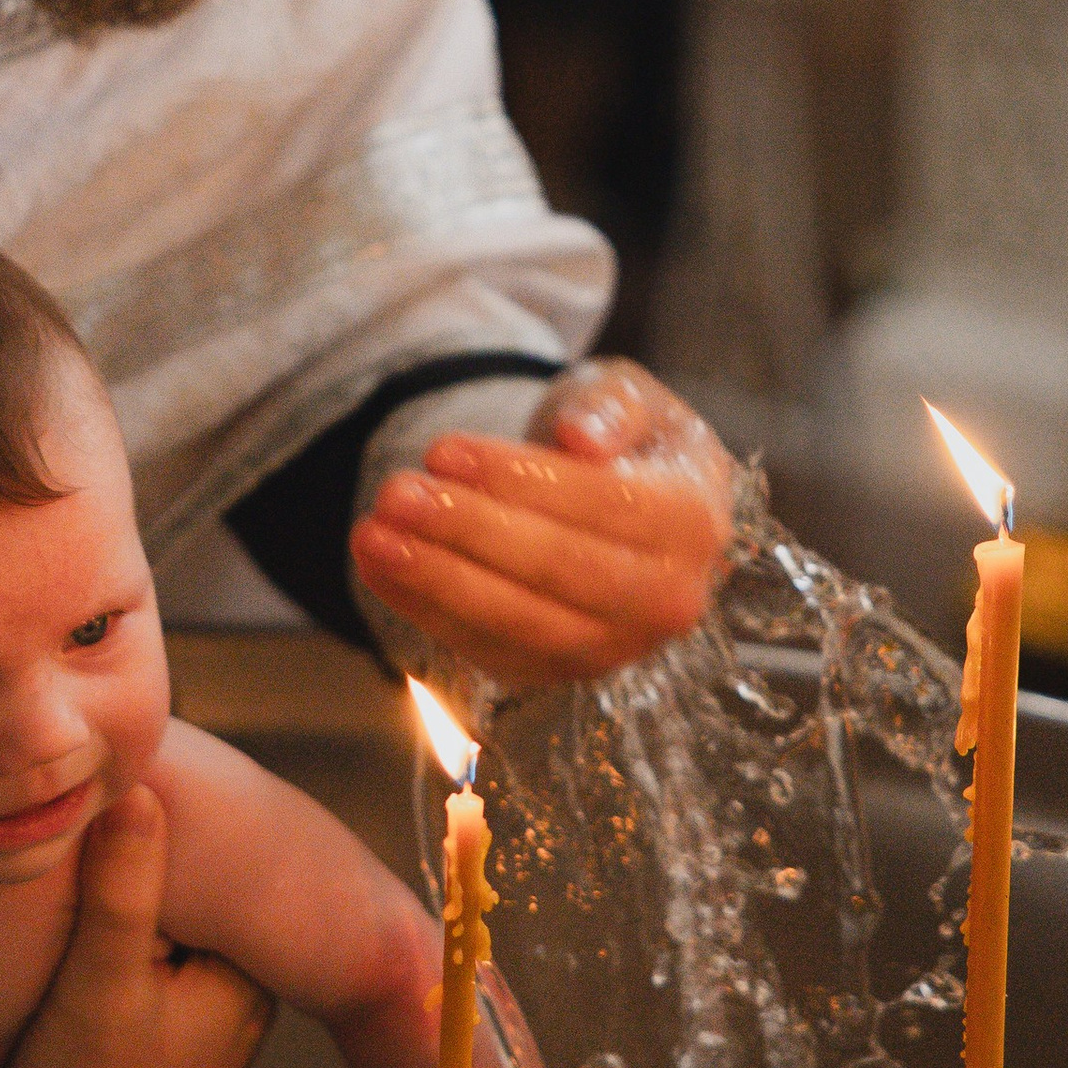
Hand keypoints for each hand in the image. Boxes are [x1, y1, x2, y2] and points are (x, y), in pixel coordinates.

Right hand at [0, 786, 271, 1067]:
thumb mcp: (100, 985)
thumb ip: (122, 891)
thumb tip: (139, 787)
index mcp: (246, 984)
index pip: (228, 876)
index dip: (180, 830)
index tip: (130, 789)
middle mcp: (231, 998)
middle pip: (197, 897)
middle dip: (153, 860)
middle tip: (97, 809)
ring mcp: (191, 1016)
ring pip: (167, 924)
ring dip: (127, 892)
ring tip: (82, 848)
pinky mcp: (148, 1029)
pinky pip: (141, 952)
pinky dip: (113, 927)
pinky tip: (75, 907)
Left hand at [347, 356, 733, 694]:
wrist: (620, 504)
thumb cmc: (622, 439)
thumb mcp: (627, 395)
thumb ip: (610, 405)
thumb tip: (584, 438)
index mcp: (695, 524)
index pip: (602, 505)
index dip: (517, 480)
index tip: (443, 449)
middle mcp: (666, 602)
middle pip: (559, 571)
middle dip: (468, 532)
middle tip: (396, 493)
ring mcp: (612, 648)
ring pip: (519, 623)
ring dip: (437, 581)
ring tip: (371, 533)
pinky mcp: (557, 672)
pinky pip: (486, 649)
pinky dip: (425, 611)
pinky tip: (377, 566)